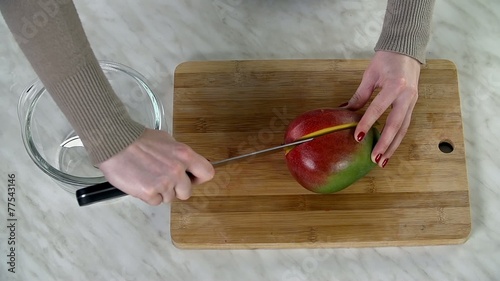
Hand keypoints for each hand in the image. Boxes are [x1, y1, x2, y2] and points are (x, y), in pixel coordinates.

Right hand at [98, 128, 214, 204]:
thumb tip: (187, 165)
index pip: (207, 173)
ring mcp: (164, 183)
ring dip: (160, 192)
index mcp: (185, 155)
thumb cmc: (139, 140)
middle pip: (187, 192)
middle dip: (176, 189)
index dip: (198, 178)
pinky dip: (148, 195)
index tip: (190, 178)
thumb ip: (179, 155)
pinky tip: (140, 182)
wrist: (115, 142)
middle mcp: (177, 170)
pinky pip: (155, 201)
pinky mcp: (149, 192)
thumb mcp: (167, 140)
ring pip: (169, 198)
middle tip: (163, 179)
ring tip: (148, 177)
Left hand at [342, 51, 420, 167]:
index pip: (379, 108)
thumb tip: (345, 111)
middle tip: (374, 158)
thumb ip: (360, 95)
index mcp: (396, 85)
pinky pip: (405, 125)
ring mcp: (412, 101)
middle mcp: (407, 96)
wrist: (407, 49)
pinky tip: (389, 149)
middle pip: (396, 124)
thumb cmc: (387, 59)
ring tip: (382, 161)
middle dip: (385, 143)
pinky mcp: (413, 105)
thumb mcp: (370, 75)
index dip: (367, 123)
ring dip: (392, 146)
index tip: (358, 137)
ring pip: (403, 129)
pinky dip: (397, 138)